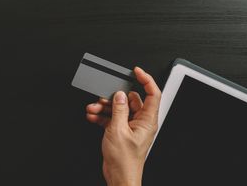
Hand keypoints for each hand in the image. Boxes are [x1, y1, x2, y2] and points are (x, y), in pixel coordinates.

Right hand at [86, 67, 160, 185]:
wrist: (119, 176)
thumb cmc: (125, 160)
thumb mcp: (118, 130)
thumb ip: (119, 110)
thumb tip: (120, 95)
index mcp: (147, 121)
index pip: (152, 94)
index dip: (146, 79)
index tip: (136, 71)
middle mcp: (141, 122)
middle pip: (130, 100)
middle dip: (114, 97)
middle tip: (104, 96)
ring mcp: (131, 126)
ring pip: (119, 108)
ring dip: (105, 107)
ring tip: (94, 108)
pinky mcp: (122, 131)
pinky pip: (113, 117)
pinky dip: (103, 116)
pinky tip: (93, 116)